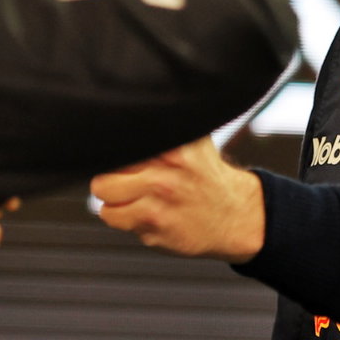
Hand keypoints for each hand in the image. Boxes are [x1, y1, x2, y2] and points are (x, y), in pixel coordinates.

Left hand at [90, 138, 264, 262]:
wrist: (235, 216)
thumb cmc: (206, 175)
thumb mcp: (194, 140)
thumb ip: (165, 125)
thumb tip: (129, 110)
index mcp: (174, 150)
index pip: (121, 142)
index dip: (116, 146)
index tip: (122, 152)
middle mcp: (165, 177)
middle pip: (105, 171)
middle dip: (110, 173)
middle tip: (124, 176)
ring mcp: (158, 206)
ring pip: (104, 194)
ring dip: (113, 195)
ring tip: (132, 193)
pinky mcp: (154, 230)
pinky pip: (114, 217)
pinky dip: (121, 215)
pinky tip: (140, 211)